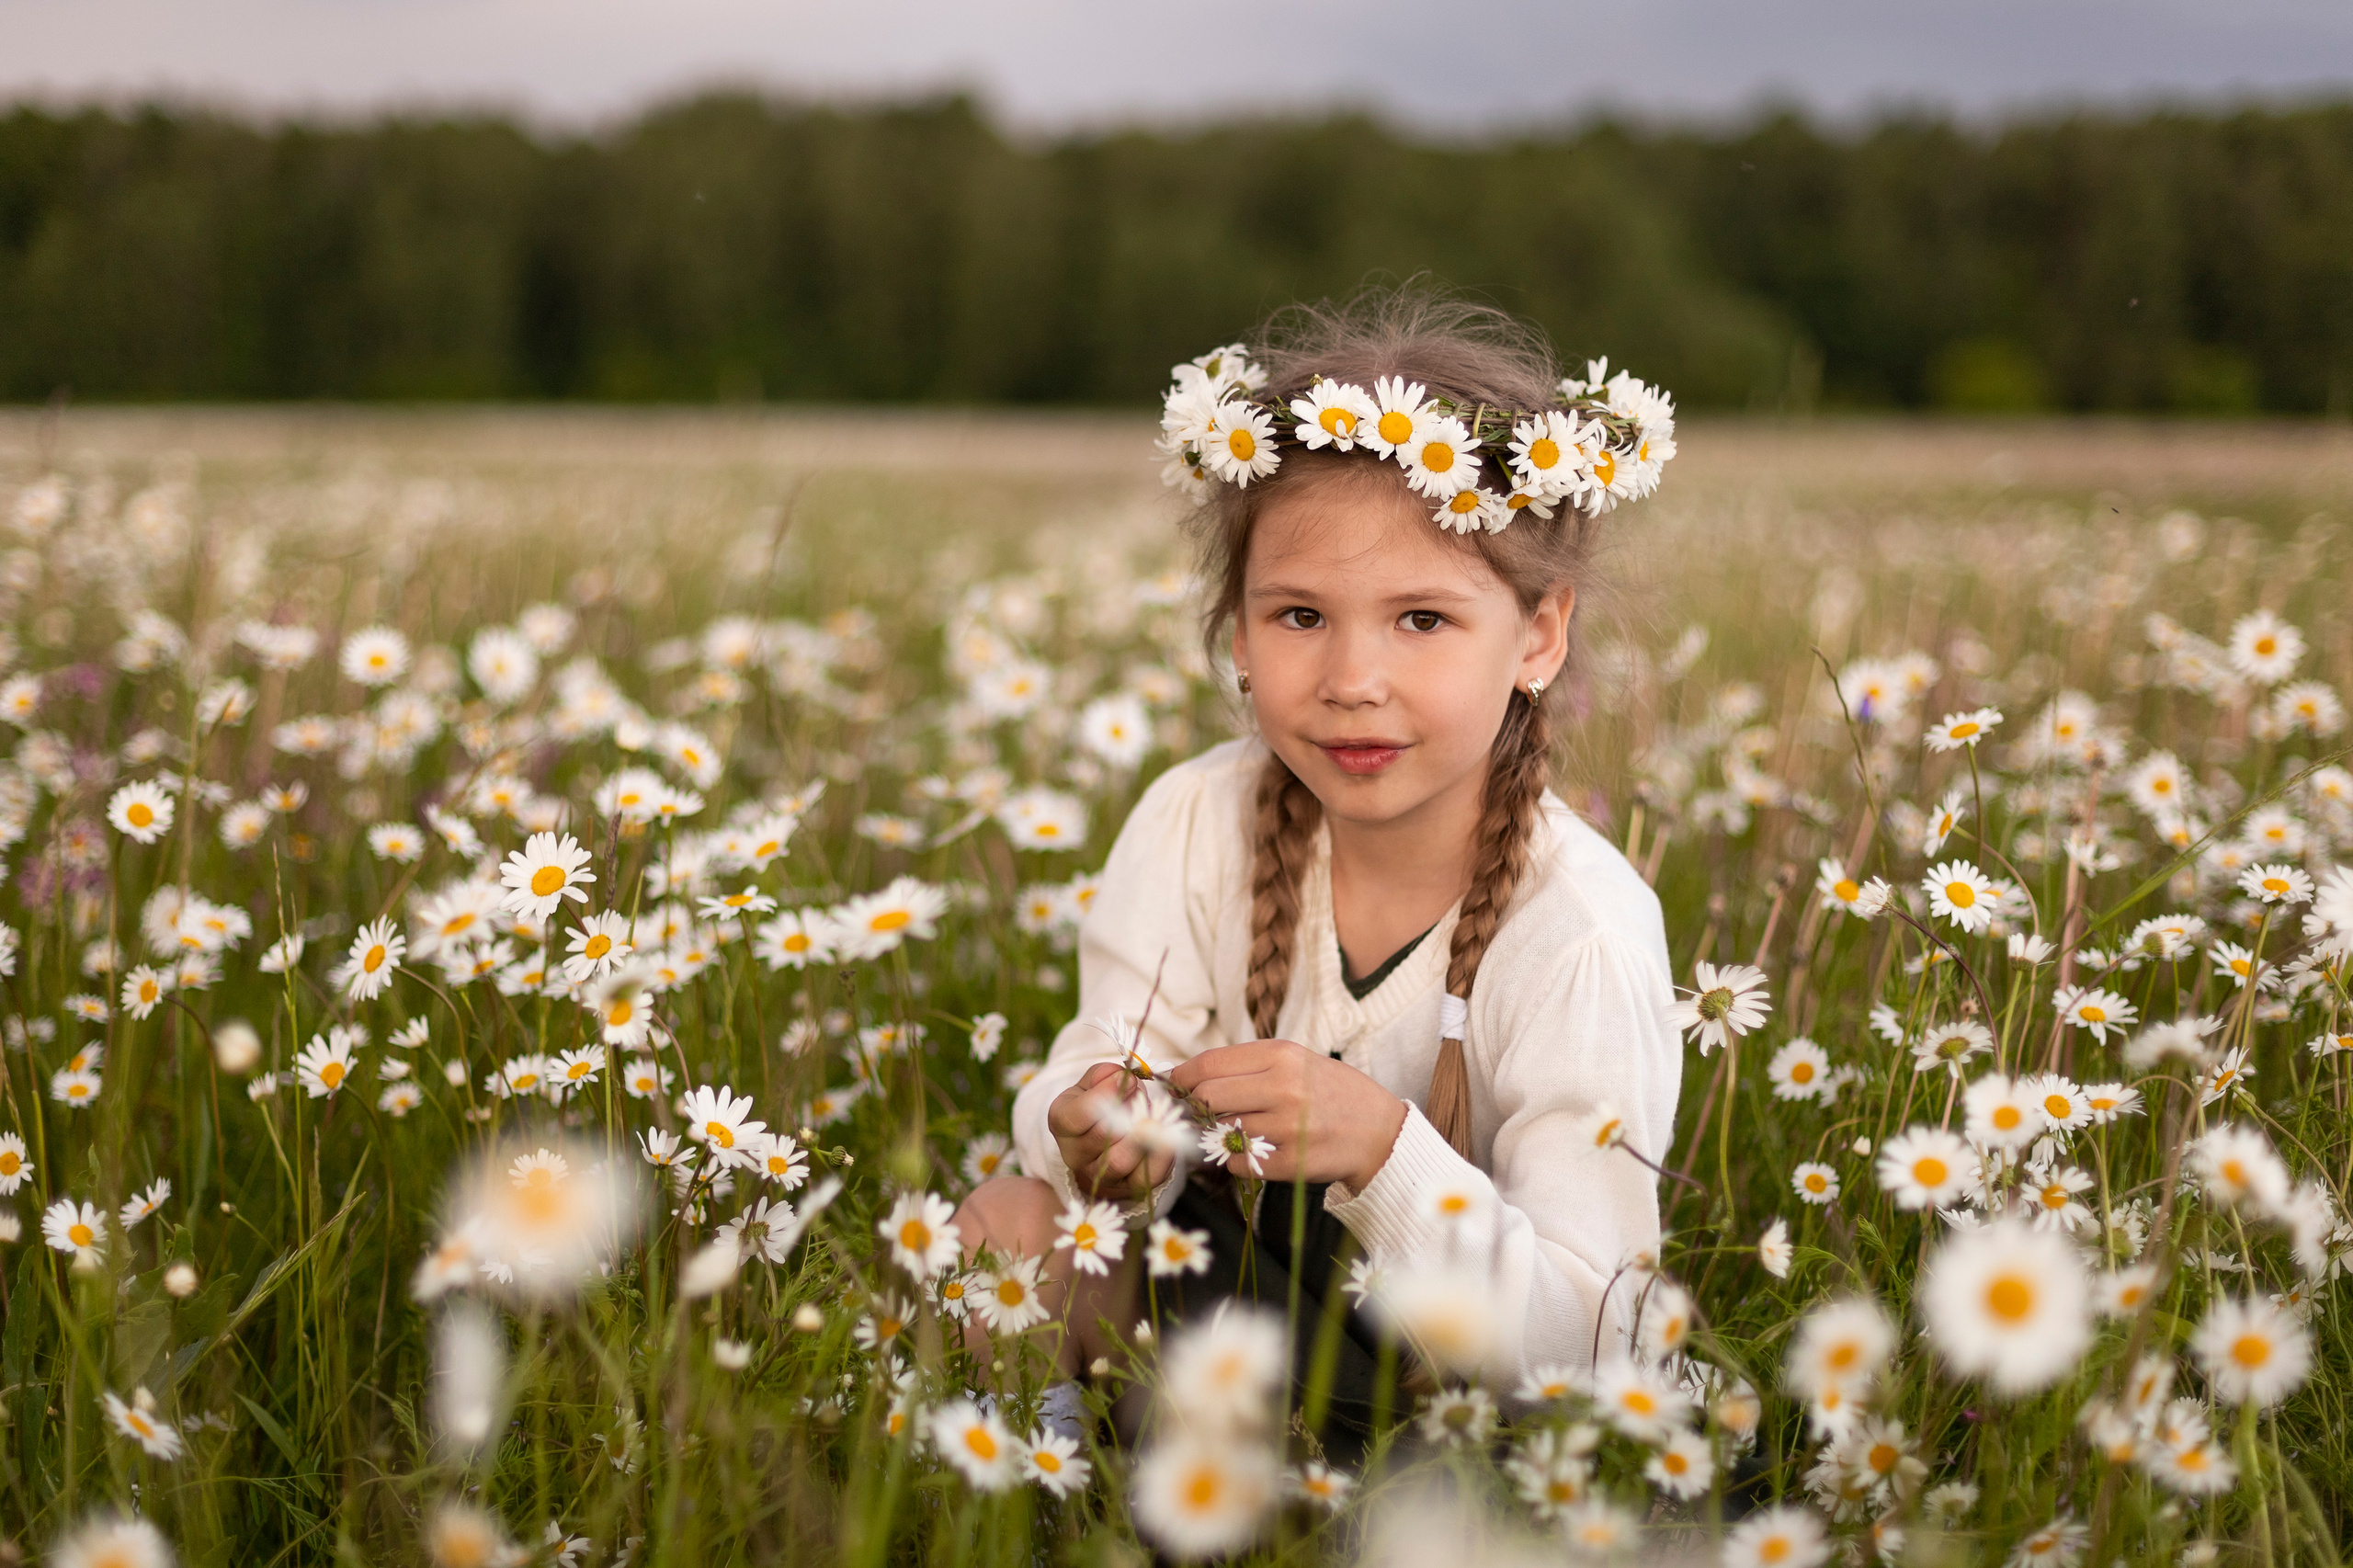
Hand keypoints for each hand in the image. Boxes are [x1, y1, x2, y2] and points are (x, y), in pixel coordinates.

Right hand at [1048, 1062, 1175, 1201]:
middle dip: (1128, 1113)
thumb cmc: (1098, 1105)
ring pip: (1121, 1162)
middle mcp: (1075, 1155)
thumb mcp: (1092, 1084)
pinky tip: (1168, 1135)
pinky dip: (1163, 1154)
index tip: (1127, 1079)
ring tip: (1153, 1117)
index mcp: (1062, 1124)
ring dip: (1143, 1135)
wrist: (1104, 1139)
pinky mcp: (1129, 1188)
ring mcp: (1100, 1177)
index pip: (1075, 1117)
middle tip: (1143, 1098)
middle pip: (1100, 1139)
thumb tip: (1122, 1077)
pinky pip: (1147, 1176)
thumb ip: (1103, 1075)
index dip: (1104, 1095)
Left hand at [1167, 1040, 1406, 1190]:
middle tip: (1193, 1113)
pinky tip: (1256, 1151)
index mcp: (1281, 1055)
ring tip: (1234, 1131)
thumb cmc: (1330, 1092)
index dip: (1181, 1077)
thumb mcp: (1296, 1061)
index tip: (1170, 1085)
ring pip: (1220, 1132)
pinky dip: (1237, 1160)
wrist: (1380, 1132)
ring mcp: (1287, 1128)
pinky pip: (1239, 1164)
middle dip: (1193, 1107)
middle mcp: (1283, 1087)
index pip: (1209, 1064)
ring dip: (1217, 1135)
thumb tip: (1190, 1076)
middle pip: (1207, 1097)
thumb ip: (1248, 1066)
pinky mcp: (1291, 1163)